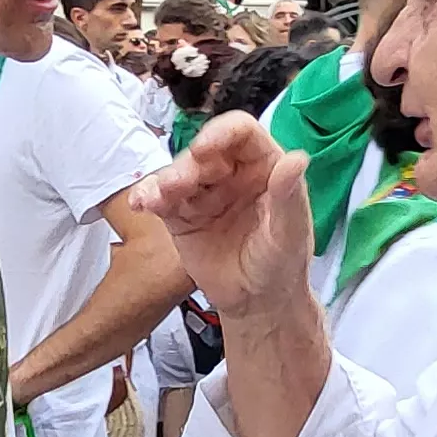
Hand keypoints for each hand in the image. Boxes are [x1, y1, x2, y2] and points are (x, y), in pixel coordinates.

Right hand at [132, 113, 315, 327]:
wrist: (257, 303)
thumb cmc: (282, 264)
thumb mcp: (290, 232)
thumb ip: (289, 196)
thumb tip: (297, 159)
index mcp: (263, 167)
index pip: (241, 134)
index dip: (220, 133)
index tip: (203, 148)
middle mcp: (232, 174)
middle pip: (202, 154)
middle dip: (186, 166)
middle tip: (176, 185)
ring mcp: (204, 193)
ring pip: (178, 174)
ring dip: (163, 181)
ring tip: (155, 199)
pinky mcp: (181, 215)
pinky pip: (161, 199)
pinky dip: (147, 196)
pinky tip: (140, 203)